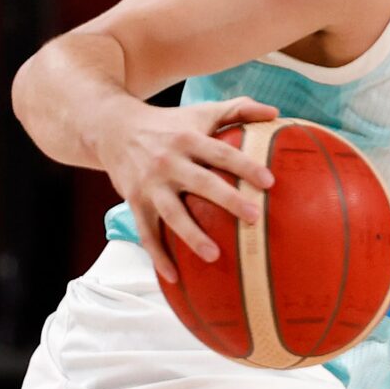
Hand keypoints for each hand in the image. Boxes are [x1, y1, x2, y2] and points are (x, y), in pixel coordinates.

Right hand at [96, 95, 280, 282]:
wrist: (113, 129)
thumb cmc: (169, 124)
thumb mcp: (200, 112)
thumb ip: (238, 110)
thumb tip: (276, 112)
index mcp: (188, 139)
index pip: (221, 152)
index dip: (244, 166)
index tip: (269, 181)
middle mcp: (168, 162)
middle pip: (201, 183)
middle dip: (227, 200)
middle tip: (254, 217)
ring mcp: (150, 185)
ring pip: (172, 214)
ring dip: (192, 236)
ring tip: (214, 256)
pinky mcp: (135, 203)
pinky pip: (147, 234)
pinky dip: (158, 256)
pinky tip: (175, 278)